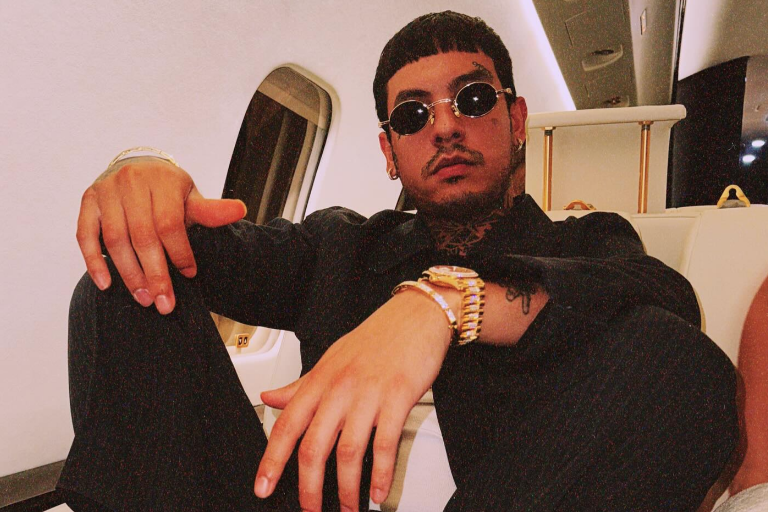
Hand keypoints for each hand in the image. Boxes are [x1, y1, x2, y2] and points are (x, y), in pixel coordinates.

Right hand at [77, 156, 245, 313]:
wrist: (137, 167)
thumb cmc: (167, 190)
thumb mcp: (191, 197)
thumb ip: (211, 211)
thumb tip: (240, 210)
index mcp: (161, 181)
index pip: (170, 224)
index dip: (180, 252)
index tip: (190, 275)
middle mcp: (131, 182)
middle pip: (142, 236)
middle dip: (155, 273)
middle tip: (164, 302)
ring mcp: (106, 191)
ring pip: (115, 239)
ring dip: (129, 274)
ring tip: (144, 298)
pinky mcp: (87, 201)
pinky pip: (85, 235)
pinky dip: (94, 261)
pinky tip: (106, 284)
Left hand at [255, 288, 455, 510]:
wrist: (416, 315)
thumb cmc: (377, 337)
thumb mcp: (332, 358)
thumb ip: (301, 385)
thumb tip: (270, 398)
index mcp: (320, 379)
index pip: (287, 425)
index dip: (272, 460)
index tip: (263, 486)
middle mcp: (340, 387)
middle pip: (314, 446)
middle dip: (309, 486)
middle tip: (310, 508)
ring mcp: (369, 393)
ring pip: (348, 451)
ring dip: (347, 488)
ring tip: (347, 507)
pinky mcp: (398, 398)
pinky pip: (385, 444)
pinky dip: (382, 474)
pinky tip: (378, 491)